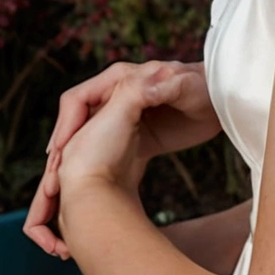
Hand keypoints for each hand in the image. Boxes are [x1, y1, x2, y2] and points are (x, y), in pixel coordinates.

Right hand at [24, 60, 218, 258]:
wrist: (223, 100)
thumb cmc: (205, 89)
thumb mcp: (185, 88)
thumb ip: (162, 87)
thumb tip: (144, 89)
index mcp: (119, 79)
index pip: (75, 99)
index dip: (63, 127)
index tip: (57, 155)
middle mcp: (115, 96)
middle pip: (75, 124)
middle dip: (61, 153)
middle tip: (51, 185)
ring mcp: (123, 116)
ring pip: (85, 141)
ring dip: (73, 165)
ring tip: (60, 195)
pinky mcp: (135, 134)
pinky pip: (105, 152)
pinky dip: (95, 170)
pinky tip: (93, 193)